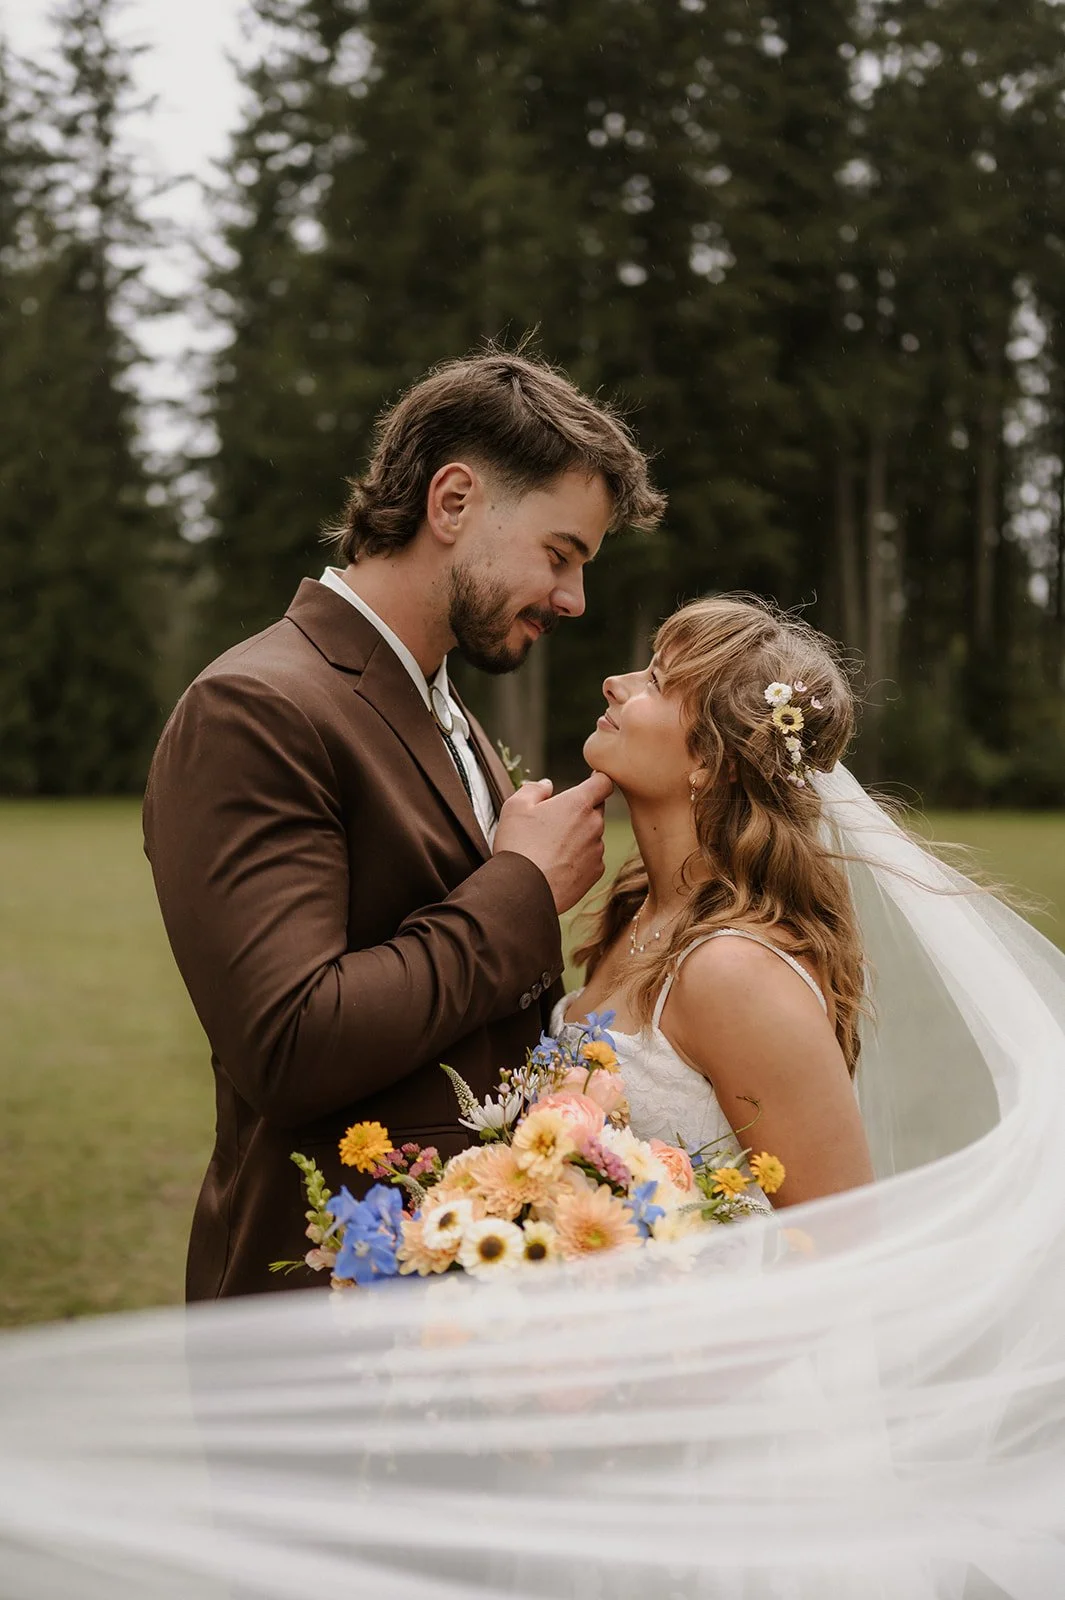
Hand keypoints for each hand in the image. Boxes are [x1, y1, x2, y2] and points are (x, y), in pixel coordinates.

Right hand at [493, 771, 613, 913]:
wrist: (524, 890)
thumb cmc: (518, 846)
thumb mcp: (515, 807)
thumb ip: (534, 789)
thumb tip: (547, 785)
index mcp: (578, 804)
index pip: (604, 782)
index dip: (598, 779)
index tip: (590, 781)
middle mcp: (594, 825)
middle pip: (596, 809)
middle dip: (580, 810)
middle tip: (554, 820)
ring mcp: (597, 850)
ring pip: (593, 835)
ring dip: (578, 836)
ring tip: (550, 847)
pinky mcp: (596, 872)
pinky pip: (591, 858)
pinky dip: (579, 858)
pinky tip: (557, 864)